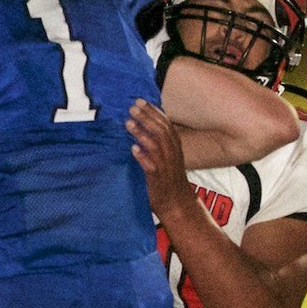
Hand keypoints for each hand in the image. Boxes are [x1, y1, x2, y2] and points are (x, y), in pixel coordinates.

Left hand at [127, 100, 190, 216]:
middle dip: (146, 117)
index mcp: (175, 147)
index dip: (154, 112)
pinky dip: (143, 157)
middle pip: (161, 131)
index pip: (166, 124)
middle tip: (132, 107)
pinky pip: (151, 166)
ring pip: (156, 145)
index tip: (141, 101)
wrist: (178, 206)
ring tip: (128, 123)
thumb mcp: (168, 159)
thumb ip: (159, 145)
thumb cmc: (170, 182)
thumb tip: (144, 128)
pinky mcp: (159, 179)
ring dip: (142, 133)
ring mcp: (166, 166)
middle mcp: (172, 154)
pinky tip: (133, 149)